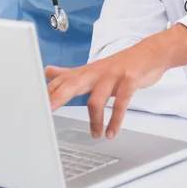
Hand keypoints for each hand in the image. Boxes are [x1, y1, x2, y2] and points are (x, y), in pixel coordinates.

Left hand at [45, 24, 186, 138]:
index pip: (63, 80)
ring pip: (96, 98)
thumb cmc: (122, 64)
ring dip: (94, 121)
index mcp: (88, 71)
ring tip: (96, 135)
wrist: (152, 53)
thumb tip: (47, 72)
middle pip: (72, 83)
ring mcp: (113, 75)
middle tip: (46, 112)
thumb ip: (70, 73)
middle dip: (58, 97)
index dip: (48, 92)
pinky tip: (112, 132)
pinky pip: (120, 103)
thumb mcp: (95, 68)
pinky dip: (115, 120)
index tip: (34, 104)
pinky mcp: (129, 80)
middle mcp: (98, 72)